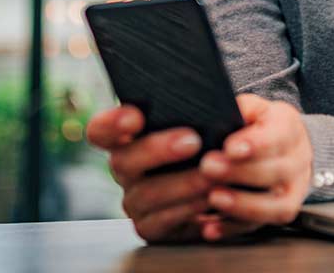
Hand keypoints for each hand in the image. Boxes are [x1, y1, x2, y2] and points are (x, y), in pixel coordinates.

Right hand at [85, 105, 211, 242]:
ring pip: (146, 193)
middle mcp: (125, 168)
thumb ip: (206, 108)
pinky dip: (188, 209)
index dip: (112, 123)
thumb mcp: (213, 120)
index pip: (102, 129)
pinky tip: (210, 199)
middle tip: (193, 141)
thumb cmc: (214, 143)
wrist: (231, 187)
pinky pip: (162, 221)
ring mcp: (134, 200)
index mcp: (128, 137)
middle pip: (122, 160)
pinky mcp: (150, 227)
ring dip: (182, 183)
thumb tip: (215, 106)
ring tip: (211, 174)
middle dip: (157, 149)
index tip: (136, 116)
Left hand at [195, 94, 312, 241]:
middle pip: (275, 171)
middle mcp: (298, 161)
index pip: (277, 136)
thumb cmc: (261, 125)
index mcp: (289, 128)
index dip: (254, 143)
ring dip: (242, 205)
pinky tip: (210, 228)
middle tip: (208, 168)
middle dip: (240, 172)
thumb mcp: (255, 108)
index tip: (230, 147)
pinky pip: (259, 226)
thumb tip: (219, 112)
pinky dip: (233, 228)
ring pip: (274, 205)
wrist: (288, 147)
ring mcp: (293, 191)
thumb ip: (241, 108)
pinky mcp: (281, 213)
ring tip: (213, 198)